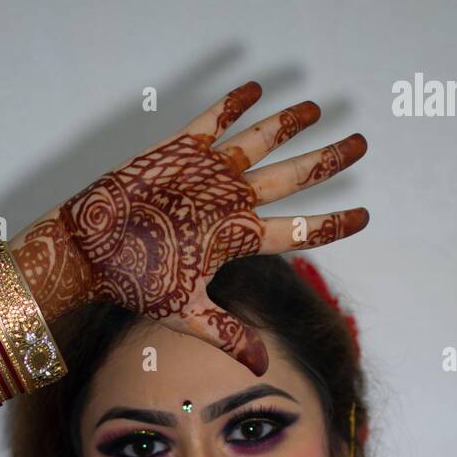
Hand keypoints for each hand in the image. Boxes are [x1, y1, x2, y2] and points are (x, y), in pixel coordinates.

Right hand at [9, 80, 367, 374]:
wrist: (91, 250)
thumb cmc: (135, 282)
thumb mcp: (186, 310)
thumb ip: (227, 334)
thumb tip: (261, 368)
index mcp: (235, 238)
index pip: (297, 229)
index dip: (333, 222)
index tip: (365, 216)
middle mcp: (229, 203)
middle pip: (292, 178)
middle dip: (328, 160)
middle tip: (362, 143)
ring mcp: (207, 175)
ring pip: (260, 143)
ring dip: (289, 124)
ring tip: (317, 107)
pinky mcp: (179, 151)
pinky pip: (214, 121)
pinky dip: (234, 105)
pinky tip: (255, 88)